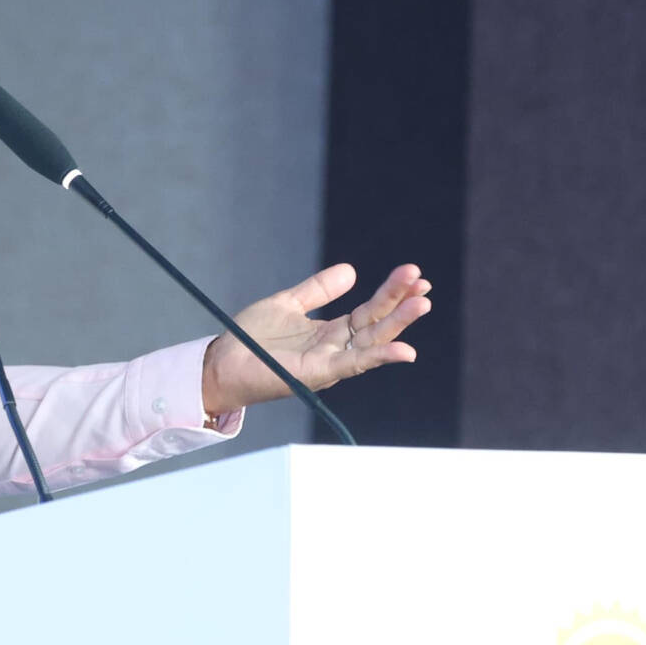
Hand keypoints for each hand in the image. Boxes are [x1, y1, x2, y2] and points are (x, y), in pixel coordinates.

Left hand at [200, 262, 430, 422]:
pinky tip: (403, 348)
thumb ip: (319, 290)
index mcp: (331, 332)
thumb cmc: (250, 338)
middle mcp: (335, 348)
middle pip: (377, 324)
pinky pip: (354, 364)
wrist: (222, 363)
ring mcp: (329, 362)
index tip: (414, 274)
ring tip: (422, 304)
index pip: (370, 310)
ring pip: (373, 342)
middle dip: (401, 303)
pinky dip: (380, 357)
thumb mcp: (288, 303)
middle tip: (423, 283)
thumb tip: (351, 270)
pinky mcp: (318, 374)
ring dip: (399, 324)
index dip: (392, 293)